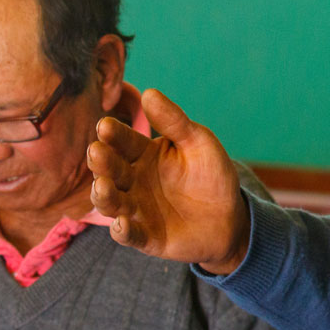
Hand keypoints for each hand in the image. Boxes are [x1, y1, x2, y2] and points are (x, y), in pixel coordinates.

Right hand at [87, 88, 249, 274]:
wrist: (231, 217)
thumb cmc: (212, 175)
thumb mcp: (198, 143)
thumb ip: (174, 122)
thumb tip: (149, 92)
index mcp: (142, 154)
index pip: (122, 141)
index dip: (113, 134)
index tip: (106, 125)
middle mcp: (132, 181)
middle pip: (111, 169)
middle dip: (102, 161)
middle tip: (97, 151)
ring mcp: (136, 209)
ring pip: (111, 202)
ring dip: (104, 195)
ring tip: (103, 185)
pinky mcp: (146, 237)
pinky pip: (130, 235)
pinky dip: (123, 231)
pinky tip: (122, 224)